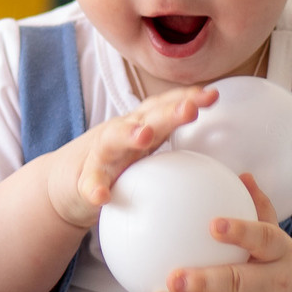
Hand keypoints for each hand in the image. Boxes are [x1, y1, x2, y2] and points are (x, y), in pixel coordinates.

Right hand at [45, 84, 214, 230]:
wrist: (66, 183)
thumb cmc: (117, 167)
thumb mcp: (145, 153)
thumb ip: (174, 150)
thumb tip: (224, 166)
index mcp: (141, 127)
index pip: (165, 106)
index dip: (187, 97)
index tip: (212, 95)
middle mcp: (120, 133)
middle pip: (146, 117)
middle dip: (168, 111)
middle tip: (189, 109)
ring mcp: (100, 155)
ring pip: (114, 140)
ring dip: (129, 135)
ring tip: (143, 136)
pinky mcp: (83, 180)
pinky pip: (89, 184)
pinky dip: (95, 188)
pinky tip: (101, 196)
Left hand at [148, 179, 291, 291]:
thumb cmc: (279, 269)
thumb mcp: (278, 241)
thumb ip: (259, 210)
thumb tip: (242, 175)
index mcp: (282, 254)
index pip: (264, 239)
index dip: (240, 232)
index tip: (213, 225)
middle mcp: (275, 286)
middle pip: (237, 283)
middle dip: (204, 282)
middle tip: (174, 276)